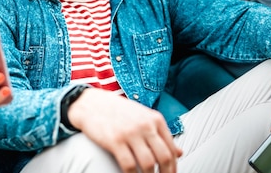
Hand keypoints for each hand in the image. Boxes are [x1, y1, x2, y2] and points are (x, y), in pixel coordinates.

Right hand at [68, 88, 182, 172]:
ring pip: (148, 164)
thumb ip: (161, 134)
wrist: (91, 103)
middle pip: (164, 158)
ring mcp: (130, 133)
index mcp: (155, 119)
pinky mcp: (115, 141)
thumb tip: (179, 153)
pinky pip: (129, 166)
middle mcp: (145, 125)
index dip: (173, 167)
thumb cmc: (118, 112)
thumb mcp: (143, 117)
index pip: (171, 149)